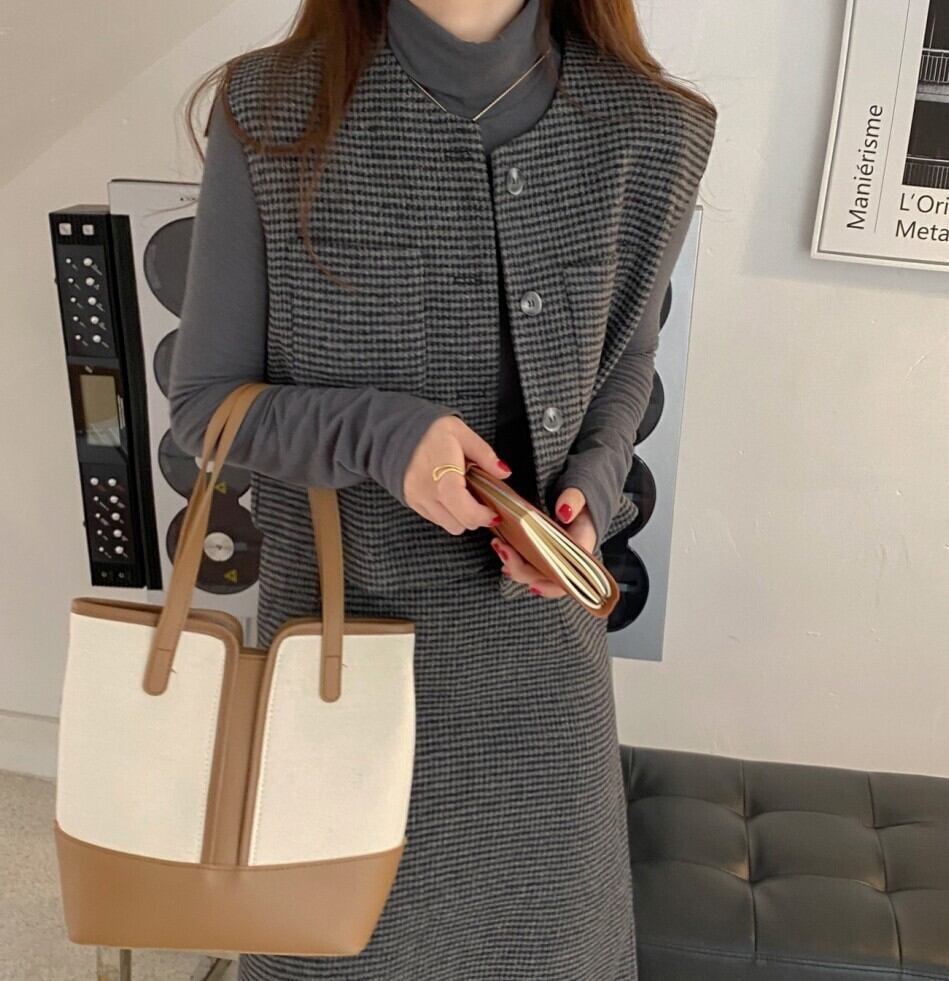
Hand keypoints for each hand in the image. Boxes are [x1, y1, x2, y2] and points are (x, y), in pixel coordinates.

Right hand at [403, 414, 509, 534]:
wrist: (395, 430)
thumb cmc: (429, 431)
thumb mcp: (462, 434)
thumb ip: (485, 455)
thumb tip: (503, 472)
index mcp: (445, 480)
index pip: (468, 514)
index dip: (485, 517)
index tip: (494, 512)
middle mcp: (429, 495)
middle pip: (460, 525)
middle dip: (474, 517)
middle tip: (480, 499)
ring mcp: (418, 500)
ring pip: (448, 525)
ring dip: (460, 516)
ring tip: (463, 494)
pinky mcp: (412, 502)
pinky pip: (435, 518)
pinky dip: (446, 512)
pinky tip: (448, 493)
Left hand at [491, 486, 596, 597]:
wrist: (575, 502)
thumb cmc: (579, 502)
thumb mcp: (579, 496)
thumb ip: (574, 500)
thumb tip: (564, 512)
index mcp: (582, 551)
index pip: (570, 578)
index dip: (550, 587)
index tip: (533, 584)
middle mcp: (568, 562)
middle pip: (544, 579)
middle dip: (521, 570)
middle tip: (504, 550)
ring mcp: (553, 561)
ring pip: (533, 575)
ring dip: (514, 567)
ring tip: (499, 548)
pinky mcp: (541, 556)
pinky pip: (528, 566)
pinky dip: (515, 563)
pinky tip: (503, 554)